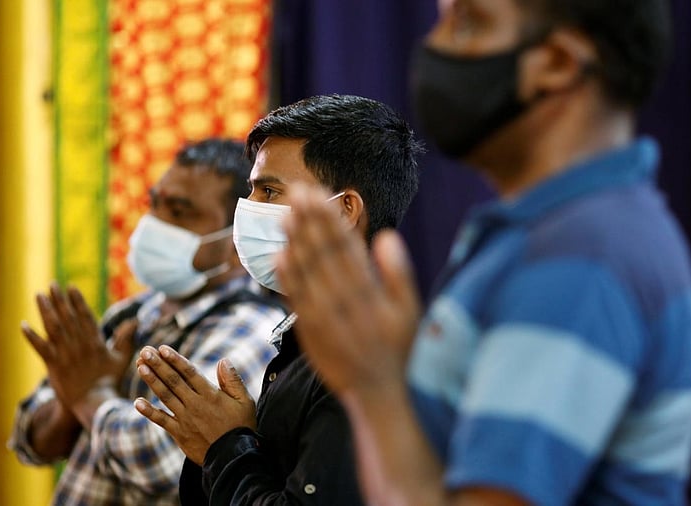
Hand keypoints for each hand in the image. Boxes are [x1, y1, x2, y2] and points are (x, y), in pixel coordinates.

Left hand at [21, 282, 136, 411]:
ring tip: (39, 295)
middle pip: (68, 317)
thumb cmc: (109, 382)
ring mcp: (66, 355)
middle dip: (59, 300)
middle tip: (52, 285)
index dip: (77, 301)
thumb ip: (125, 339)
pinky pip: (40, 348)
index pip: (85, 316)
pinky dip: (31, 336)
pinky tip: (23, 325)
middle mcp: (80, 345)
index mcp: (96, 342)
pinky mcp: (54, 366)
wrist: (94, 402)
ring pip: (53, 327)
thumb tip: (134, 322)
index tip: (71, 287)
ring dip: (45, 310)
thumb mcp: (121, 359)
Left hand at [133, 345, 256, 463]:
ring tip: (140, 366)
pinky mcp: (179, 433)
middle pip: (173, 380)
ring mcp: (185, 419)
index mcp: (210, 395)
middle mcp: (195, 404)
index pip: (189, 372)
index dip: (175, 359)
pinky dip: (149, 412)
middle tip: (145, 351)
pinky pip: (162, 420)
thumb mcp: (244, 401)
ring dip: (152, 380)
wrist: (233, 458)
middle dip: (158, 364)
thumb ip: (233, 380)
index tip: (163, 348)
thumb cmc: (241, 427)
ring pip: (165, 396)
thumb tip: (223, 360)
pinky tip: (137, 402)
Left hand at [274, 184, 421, 395]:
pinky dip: (287, 277)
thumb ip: (397, 273)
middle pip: (320, 252)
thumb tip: (385, 236)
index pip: (343, 245)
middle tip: (296, 191)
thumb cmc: (400, 349)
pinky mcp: (309, 331)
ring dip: (294, 241)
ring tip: (286, 213)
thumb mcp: (410, 311)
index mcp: (367, 291)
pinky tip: (280, 255)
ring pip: (304, 271)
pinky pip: (294, 298)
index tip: (317, 193)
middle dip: (307, 220)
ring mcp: (322, 317)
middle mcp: (341, 301)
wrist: (379, 394)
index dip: (328, 218)